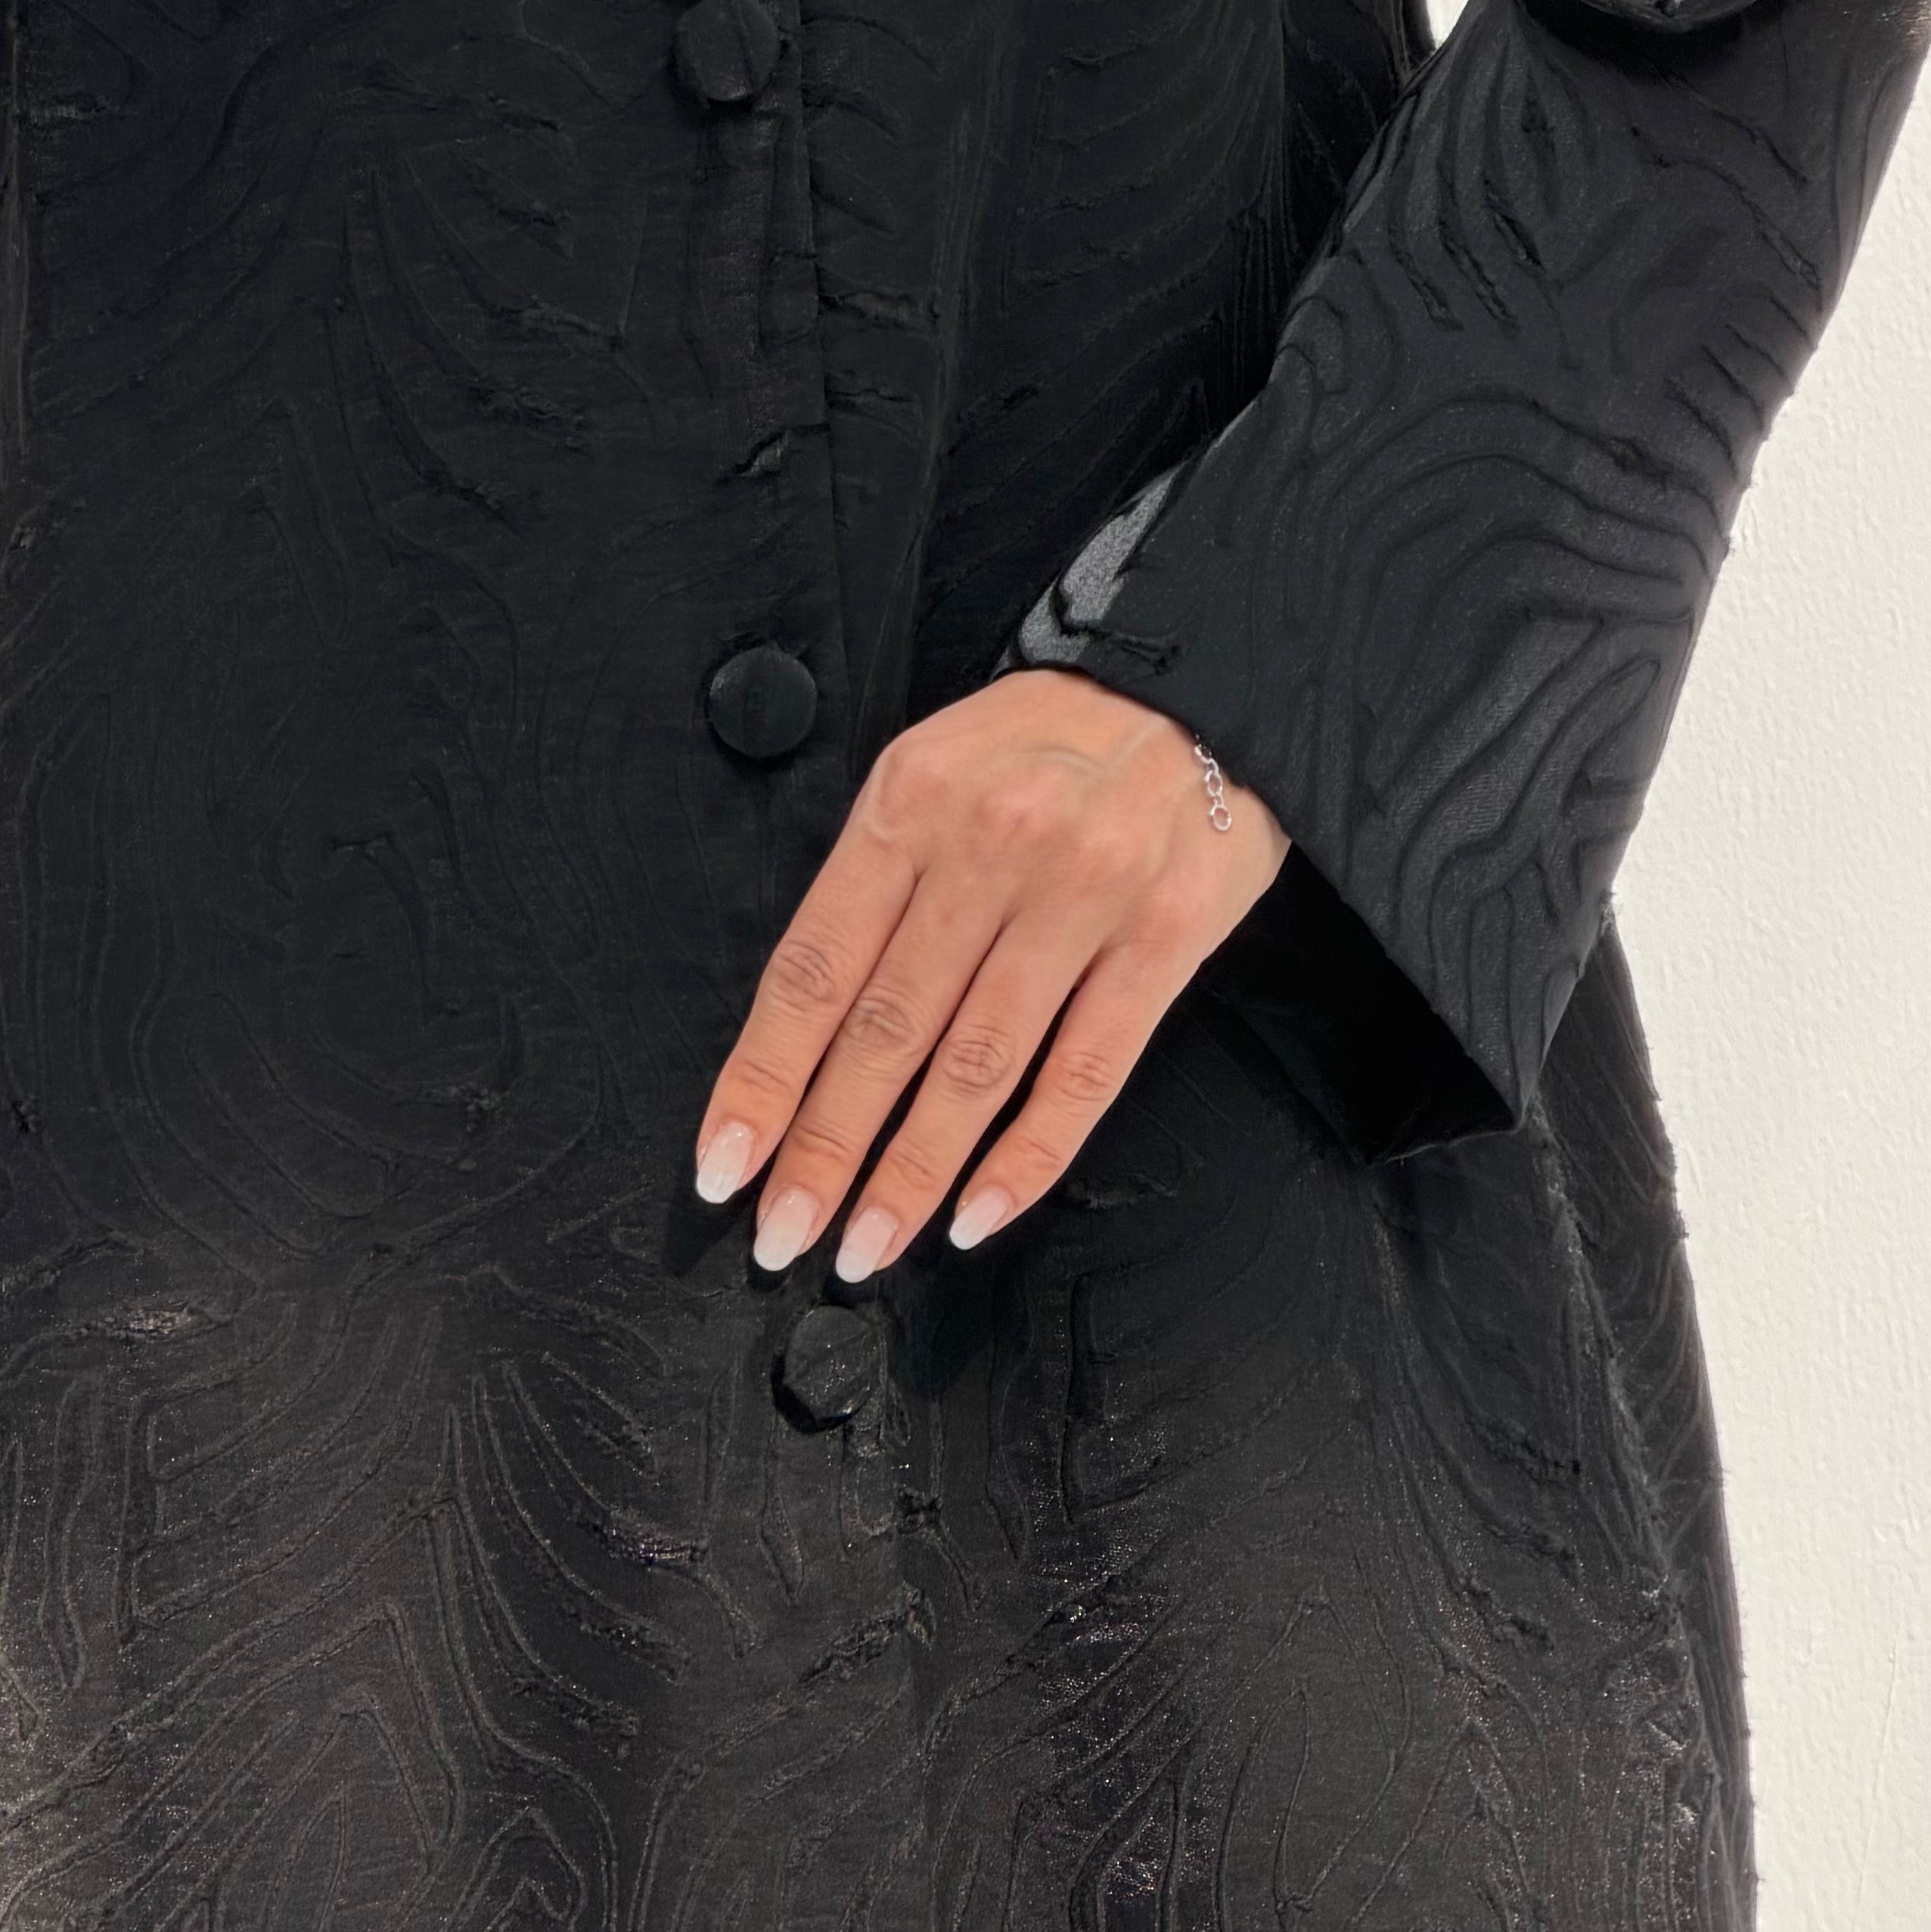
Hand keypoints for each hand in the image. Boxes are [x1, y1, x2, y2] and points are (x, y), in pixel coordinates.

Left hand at [693, 670, 1289, 1275]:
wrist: (1205, 687)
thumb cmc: (1052, 736)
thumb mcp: (935, 764)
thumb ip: (877, 877)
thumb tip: (810, 1021)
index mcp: (911, 801)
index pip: (813, 968)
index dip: (763, 1078)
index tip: (725, 1161)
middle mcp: (991, 847)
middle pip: (885, 1031)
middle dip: (823, 1150)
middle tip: (784, 1233)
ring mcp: (1082, 898)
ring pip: (976, 1068)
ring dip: (912, 1175)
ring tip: (866, 1244)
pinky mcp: (1163, 942)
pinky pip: (1082, 1075)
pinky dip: (1026, 1158)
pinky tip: (978, 1214)